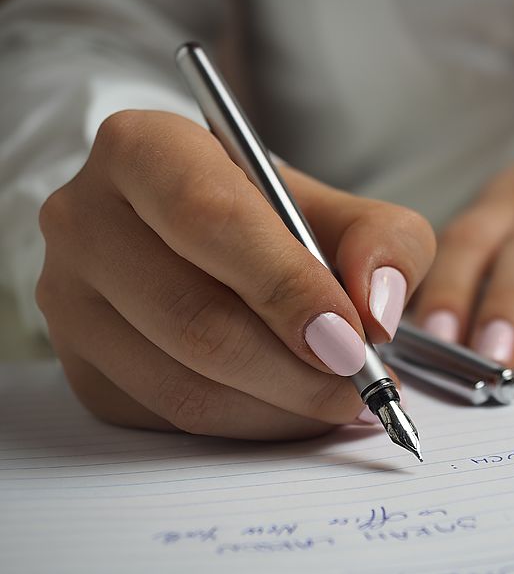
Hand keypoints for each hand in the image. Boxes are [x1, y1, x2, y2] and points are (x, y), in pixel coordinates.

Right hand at [37, 110, 434, 438]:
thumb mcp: (342, 208)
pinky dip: (250, 424)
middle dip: (296, 369)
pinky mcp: (81, 366)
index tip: (352, 337)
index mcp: (144, 149)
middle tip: (361, 385)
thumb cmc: (273, 219)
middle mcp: (87, 219)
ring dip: (281, 407)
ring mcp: (70, 300)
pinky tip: (292, 406)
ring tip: (340, 399)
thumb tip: (377, 310)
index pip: (211, 219)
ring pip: (183, 383)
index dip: (287, 286)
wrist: (206, 241)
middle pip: (195, 317)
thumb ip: (384, 241)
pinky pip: (171, 418)